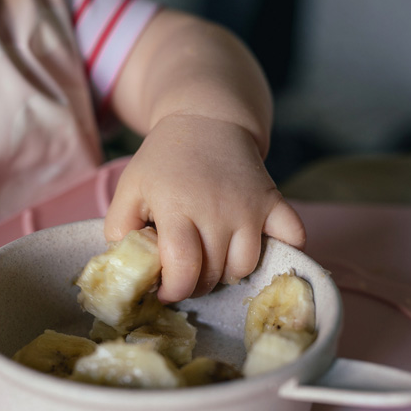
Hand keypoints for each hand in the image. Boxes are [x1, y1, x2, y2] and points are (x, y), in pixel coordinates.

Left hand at [105, 114, 305, 302]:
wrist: (206, 119)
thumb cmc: (163, 160)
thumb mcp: (129, 188)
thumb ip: (118, 228)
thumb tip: (128, 267)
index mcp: (178, 207)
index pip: (183, 269)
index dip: (172, 290)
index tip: (164, 291)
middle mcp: (218, 210)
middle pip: (213, 274)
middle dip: (195, 285)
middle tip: (184, 273)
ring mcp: (250, 206)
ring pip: (246, 267)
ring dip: (227, 273)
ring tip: (211, 259)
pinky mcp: (274, 201)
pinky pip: (293, 237)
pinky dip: (283, 250)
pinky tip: (258, 248)